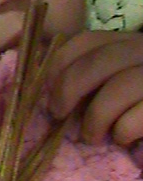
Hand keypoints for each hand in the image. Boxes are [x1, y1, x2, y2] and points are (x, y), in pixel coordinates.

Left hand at [47, 29, 142, 144]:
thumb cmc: (138, 106)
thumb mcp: (121, 82)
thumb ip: (96, 79)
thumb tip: (52, 93)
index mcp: (133, 44)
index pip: (89, 40)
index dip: (60, 62)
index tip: (47, 88)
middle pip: (101, 60)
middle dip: (69, 87)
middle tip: (57, 113)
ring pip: (121, 86)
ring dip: (96, 116)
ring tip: (91, 136)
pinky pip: (139, 116)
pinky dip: (124, 130)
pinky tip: (125, 140)